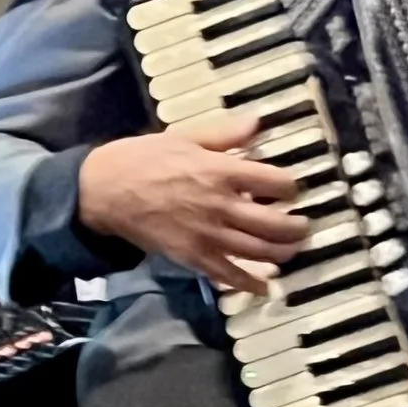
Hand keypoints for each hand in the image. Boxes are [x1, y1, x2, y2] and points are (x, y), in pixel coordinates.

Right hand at [76, 112, 312, 293]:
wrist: (104, 191)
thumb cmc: (143, 159)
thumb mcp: (184, 136)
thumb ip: (225, 134)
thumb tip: (259, 122)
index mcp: (220, 171)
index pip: (275, 181)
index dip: (291, 185)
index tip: (291, 187)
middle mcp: (221, 205)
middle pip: (275, 223)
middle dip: (296, 226)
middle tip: (302, 225)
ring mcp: (208, 235)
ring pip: (259, 251)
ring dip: (283, 253)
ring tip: (290, 249)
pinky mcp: (193, 257)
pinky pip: (229, 275)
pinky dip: (251, 283)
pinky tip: (265, 284)